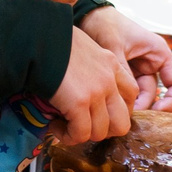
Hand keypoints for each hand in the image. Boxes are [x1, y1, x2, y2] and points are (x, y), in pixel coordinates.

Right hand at [53, 27, 138, 144]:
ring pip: (100, 133)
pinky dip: (68, 136)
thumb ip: (92, 67)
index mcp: (112, 63)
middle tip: (84, 126)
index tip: (97, 113)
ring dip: (82, 135)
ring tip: (65, 125)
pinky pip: (81, 134)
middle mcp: (109, 79)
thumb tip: (82, 87)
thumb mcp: (84, 48)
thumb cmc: (54, 40)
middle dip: (103, 131)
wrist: (39, 35)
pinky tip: (56, 126)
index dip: (116, 111)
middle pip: (122, 122)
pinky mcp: (79, 103)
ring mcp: (97, 92)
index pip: (131, 95)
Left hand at [80, 4, 171, 110]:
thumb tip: (127, 99)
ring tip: (115, 114)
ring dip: (131, 106)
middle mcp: (152, 63)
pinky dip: (122, 102)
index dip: (171, 101)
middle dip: (144, 108)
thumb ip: (123, 72)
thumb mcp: (115, 47)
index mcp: (158, 53)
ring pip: (140, 97)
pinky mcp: (124, 76)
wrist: (86, 17)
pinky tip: (110, 108)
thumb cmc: (105, 24)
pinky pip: (128, 94)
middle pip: (155, 95)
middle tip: (126, 118)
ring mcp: (138, 71)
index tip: (156, 113)